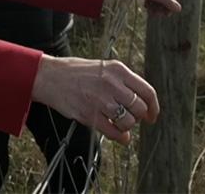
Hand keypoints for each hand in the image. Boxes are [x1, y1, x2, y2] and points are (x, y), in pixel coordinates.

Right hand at [30, 55, 158, 144]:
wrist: (51, 77)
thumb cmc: (77, 72)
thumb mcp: (104, 67)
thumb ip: (123, 82)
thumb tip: (141, 101)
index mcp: (118, 70)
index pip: (147, 91)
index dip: (153, 107)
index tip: (152, 115)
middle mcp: (112, 84)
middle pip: (139, 108)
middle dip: (138, 117)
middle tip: (132, 119)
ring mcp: (101, 100)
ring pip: (128, 122)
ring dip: (127, 127)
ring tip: (121, 124)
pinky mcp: (90, 115)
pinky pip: (113, 132)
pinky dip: (120, 137)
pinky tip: (120, 136)